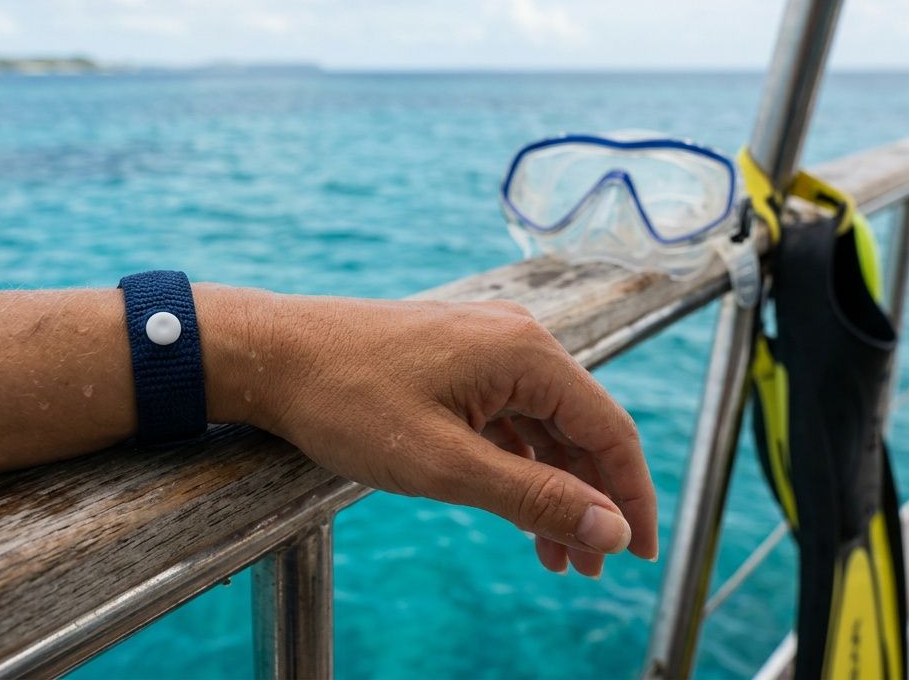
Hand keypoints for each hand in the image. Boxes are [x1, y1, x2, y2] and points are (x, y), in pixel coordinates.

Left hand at [195, 285, 658, 575]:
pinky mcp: (455, 358)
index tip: (638, 554)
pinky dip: (517, 465)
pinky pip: (507, 416)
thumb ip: (534, 497)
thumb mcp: (445, 464)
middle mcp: (516, 339)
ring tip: (552, 554)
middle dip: (589, 501)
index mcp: (526, 354)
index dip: (632, 497)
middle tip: (587, 568)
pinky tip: (514, 507)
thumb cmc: (347, 401)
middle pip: (580, 428)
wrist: (270, 355)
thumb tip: (610, 530)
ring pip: (542, 427)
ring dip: (552, 488)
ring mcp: (483, 345)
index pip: (609, 431)